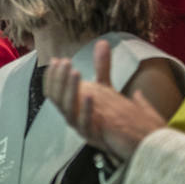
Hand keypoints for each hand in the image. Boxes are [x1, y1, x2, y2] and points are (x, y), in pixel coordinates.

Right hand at [44, 40, 166, 161]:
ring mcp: (81, 127)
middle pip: (58, 98)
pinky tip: (90, 95)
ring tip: (75, 73)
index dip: (53, 76)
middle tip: (65, 63)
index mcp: (72, 105)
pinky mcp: (93, 136)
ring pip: (68, 110)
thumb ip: (102, 67)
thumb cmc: (114, 115)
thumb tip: (102, 42)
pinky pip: (85, 124)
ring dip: (69, 90)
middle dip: (59, 79)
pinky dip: (86, 109)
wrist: (131, 140)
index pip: (55, 90)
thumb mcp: (106, 87)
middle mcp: (72, 116)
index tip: (57, 59)